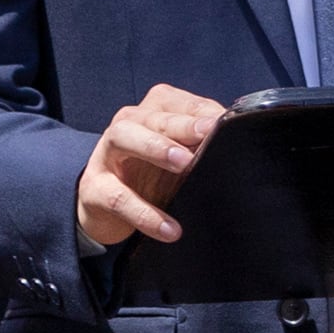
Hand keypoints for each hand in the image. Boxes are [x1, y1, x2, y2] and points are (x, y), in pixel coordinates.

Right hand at [76, 85, 223, 246]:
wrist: (103, 205)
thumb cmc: (148, 173)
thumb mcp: (177, 157)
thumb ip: (200, 146)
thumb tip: (239, 142)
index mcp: (152, 111)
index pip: (179, 104)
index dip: (202, 111)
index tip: (226, 121)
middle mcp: (127, 124)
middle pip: (154, 117)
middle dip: (182, 124)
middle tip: (208, 132)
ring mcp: (106, 153)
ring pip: (125, 137)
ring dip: (156, 147)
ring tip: (184, 164)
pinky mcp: (95, 188)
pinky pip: (119, 197)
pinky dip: (145, 213)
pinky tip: (169, 228)